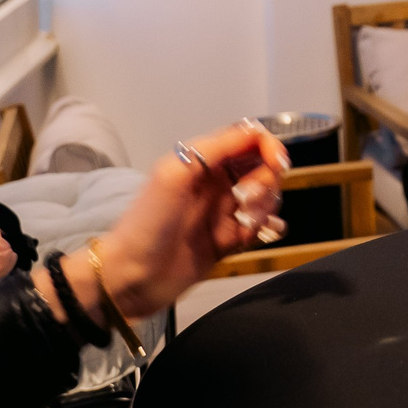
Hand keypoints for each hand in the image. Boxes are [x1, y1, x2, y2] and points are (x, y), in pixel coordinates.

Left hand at [76, 122, 290, 317]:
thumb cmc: (145, 224)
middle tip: (244, 200)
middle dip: (265, 182)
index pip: (248, 140)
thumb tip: (254, 130)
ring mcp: (224, 212)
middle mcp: (217, 184)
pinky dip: (268, 228)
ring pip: (267, 198)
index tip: (276, 162)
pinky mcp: (230, 240)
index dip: (268, 147)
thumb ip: (215, 148)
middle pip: (263, 168)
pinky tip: (255, 235)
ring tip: (243, 224)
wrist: (131, 277)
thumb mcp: (175, 174)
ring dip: (264, 208)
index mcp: (203, 162)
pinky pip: (263, 228)